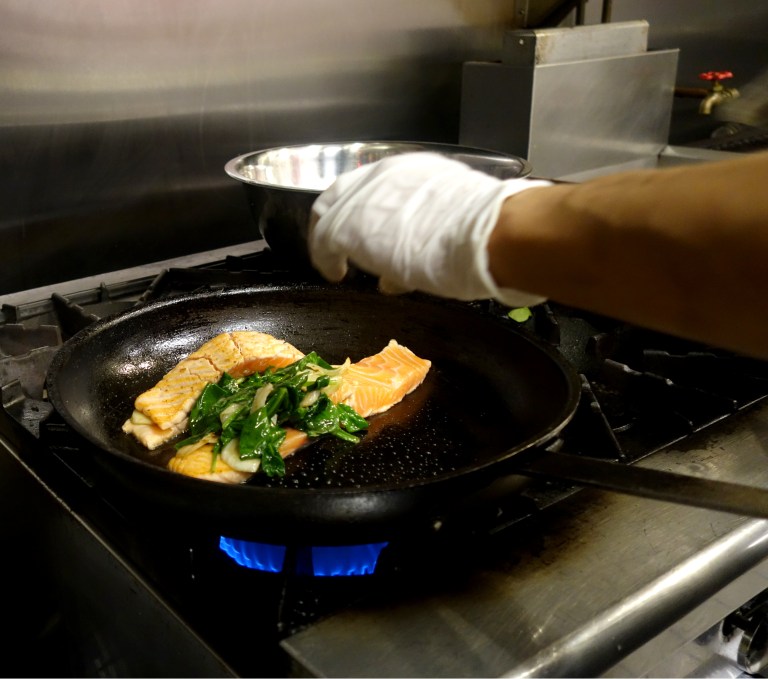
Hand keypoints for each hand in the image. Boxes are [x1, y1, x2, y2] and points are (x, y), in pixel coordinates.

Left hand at [308, 152, 550, 306]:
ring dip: (332, 240)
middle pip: (345, 194)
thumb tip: (421, 255)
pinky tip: (334, 273)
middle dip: (341, 221)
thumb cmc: (483, 231)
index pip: (378, 185)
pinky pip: (323, 240)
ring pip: (331, 213)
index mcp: (412, 169)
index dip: (369, 209)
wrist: (482, 235)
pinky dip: (326, 259)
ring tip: (336, 262)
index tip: (373, 230)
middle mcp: (383, 174)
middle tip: (342, 247)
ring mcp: (362, 198)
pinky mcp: (346, 226)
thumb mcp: (454, 219)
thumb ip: (430, 231)